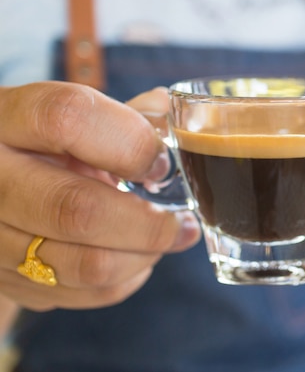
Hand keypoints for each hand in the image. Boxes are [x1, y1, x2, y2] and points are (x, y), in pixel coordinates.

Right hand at [0, 82, 200, 310]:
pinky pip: (81, 293)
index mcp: (5, 117)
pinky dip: (124, 279)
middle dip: (149, 223)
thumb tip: (176, 120)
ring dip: (143, 256)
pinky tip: (134, 256)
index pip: (67, 118)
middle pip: (77, 208)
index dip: (131, 144)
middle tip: (182, 224)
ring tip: (165, 240)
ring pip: (85, 265)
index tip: (161, 165)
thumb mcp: (69, 115)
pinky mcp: (4, 281)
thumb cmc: (40, 145)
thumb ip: (124, 116)